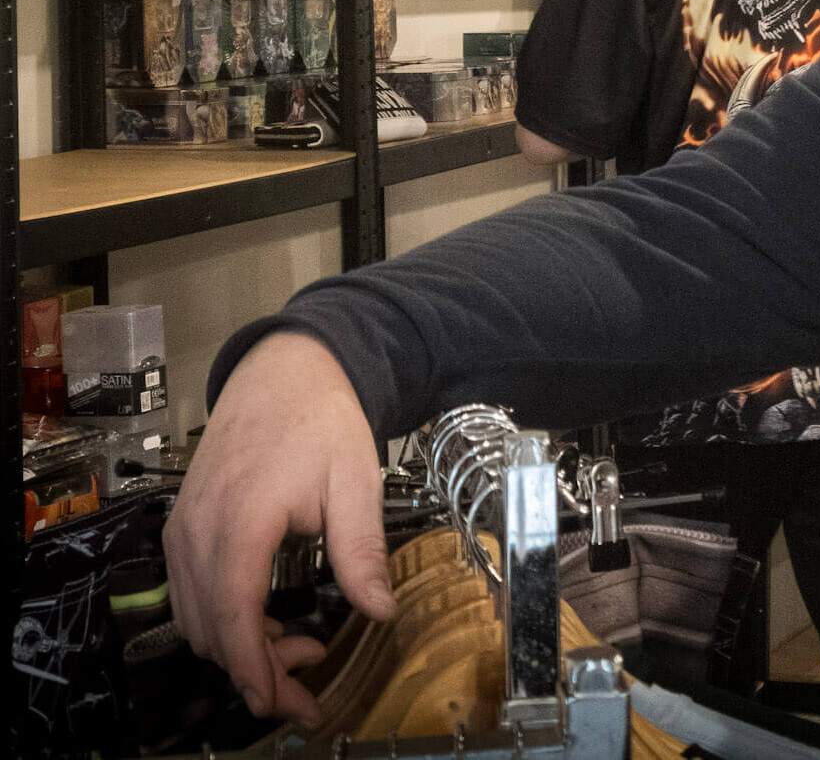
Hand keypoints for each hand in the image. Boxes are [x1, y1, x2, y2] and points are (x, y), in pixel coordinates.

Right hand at [165, 332, 394, 725]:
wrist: (284, 371)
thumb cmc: (321, 420)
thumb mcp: (356, 481)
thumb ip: (361, 550)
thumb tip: (379, 611)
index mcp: (242, 520)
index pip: (236, 619)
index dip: (258, 673)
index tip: (288, 706)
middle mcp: (199, 529)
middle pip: (212, 631)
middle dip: (257, 669)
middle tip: (312, 676)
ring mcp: (183, 527)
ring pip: (196, 618)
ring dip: (239, 646)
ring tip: (299, 640)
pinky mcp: (181, 525)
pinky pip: (190, 592)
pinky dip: (222, 618)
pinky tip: (266, 616)